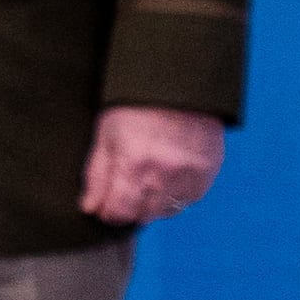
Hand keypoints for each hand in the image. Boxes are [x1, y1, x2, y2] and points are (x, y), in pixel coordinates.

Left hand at [83, 103, 223, 226]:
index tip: (104, 206)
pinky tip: (168, 179)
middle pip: (142, 215)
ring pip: (167, 210)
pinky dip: (177, 195)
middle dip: (129, 209)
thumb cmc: (136, 107)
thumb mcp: (106, 136)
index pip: (118, 211)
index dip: (108, 212)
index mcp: (133, 163)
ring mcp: (189, 173)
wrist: (178, 84)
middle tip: (124, 192)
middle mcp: (164, 173)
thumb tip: (90, 207)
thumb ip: (97, 175)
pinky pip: (191, 199)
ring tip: (146, 182)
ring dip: (153, 204)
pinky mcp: (208, 170)